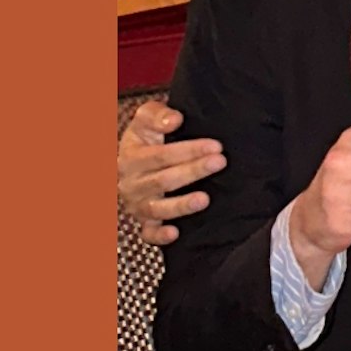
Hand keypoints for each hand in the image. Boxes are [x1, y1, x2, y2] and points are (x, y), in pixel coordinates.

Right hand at [118, 97, 222, 244]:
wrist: (135, 161)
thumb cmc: (147, 137)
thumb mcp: (146, 120)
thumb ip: (156, 115)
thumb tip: (174, 119)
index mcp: (130, 157)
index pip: (159, 155)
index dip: (187, 150)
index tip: (216, 145)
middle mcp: (131, 183)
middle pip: (162, 180)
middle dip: (193, 171)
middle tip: (220, 162)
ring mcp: (137, 204)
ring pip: (157, 208)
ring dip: (181, 205)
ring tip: (204, 199)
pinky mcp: (144, 222)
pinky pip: (147, 234)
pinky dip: (159, 236)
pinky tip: (175, 234)